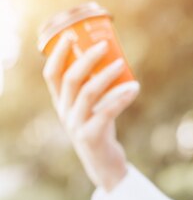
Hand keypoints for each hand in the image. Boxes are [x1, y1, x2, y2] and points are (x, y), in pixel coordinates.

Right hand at [43, 33, 139, 190]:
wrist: (104, 164)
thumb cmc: (100, 129)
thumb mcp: (93, 107)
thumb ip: (96, 89)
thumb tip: (114, 58)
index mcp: (61, 103)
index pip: (51, 75)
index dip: (58, 54)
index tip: (70, 35)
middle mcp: (64, 112)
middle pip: (70, 79)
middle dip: (86, 59)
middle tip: (104, 45)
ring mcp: (76, 125)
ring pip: (88, 94)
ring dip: (105, 75)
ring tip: (121, 63)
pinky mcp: (91, 136)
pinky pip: (107, 112)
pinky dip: (121, 97)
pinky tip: (134, 87)